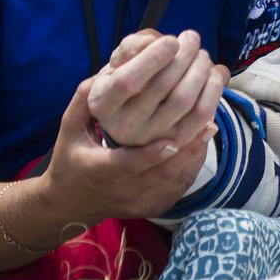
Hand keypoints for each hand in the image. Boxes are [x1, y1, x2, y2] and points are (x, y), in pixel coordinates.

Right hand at [44, 78, 215, 226]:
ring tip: (210, 121)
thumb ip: (83, 103)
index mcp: (101, 171)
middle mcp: (124, 190)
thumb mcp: (69, 131)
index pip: (128, 165)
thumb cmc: (70, 160)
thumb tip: (103, 75)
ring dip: (195, 149)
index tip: (172, 139)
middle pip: (162, 171)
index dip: (151, 154)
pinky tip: (203, 136)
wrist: (71, 204)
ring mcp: (141, 201)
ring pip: (176, 177)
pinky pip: (181, 183)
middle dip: (186, 143)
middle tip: (205, 116)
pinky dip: (194, 160)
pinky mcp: (155, 205)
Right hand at [87, 28, 222, 148]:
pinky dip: (212, 90)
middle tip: (191, 38)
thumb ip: (130, 48)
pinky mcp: (177, 140)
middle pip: (162, 87)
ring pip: (184, 100)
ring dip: (200, 70)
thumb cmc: (125, 77)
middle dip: (184, 56)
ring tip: (201, 54)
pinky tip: (211, 74)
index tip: (172, 40)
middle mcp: (125, 126)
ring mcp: (153, 138)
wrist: (133, 114)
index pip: (128, 81)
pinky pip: (202, 115)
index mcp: (103, 103)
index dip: (153, 58)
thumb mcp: (118, 61)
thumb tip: (150, 41)